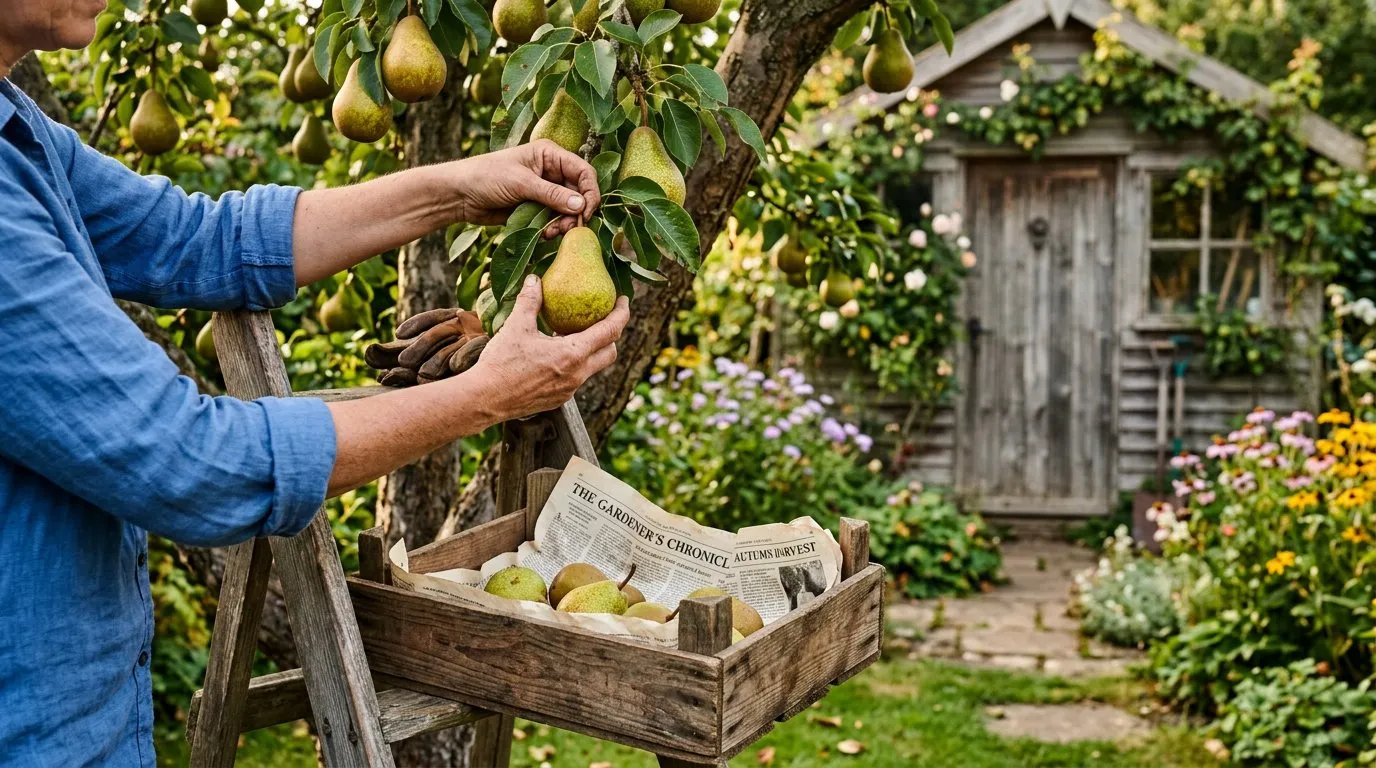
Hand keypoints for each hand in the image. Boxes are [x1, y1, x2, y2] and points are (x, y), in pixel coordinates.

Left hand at [446, 140, 601, 236]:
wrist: (460, 194)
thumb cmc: (486, 177)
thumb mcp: (521, 183)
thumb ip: (552, 194)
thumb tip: (580, 206)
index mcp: (549, 155)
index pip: (583, 171)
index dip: (590, 192)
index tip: (586, 213)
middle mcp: (551, 171)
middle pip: (578, 193)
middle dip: (576, 212)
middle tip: (567, 229)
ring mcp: (544, 190)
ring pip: (568, 209)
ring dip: (564, 223)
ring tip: (552, 233)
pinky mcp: (536, 207)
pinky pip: (554, 219)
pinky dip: (553, 228)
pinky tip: (544, 234)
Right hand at [473, 275, 629, 419]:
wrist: (486, 399)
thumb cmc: (501, 363)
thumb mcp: (516, 327)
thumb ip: (530, 301)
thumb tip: (535, 279)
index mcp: (572, 354)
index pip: (610, 331)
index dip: (621, 314)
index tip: (624, 301)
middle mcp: (577, 374)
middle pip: (610, 352)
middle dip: (612, 334)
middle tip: (604, 317)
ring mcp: (570, 390)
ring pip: (593, 367)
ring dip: (592, 349)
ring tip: (577, 333)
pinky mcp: (559, 399)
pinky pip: (576, 378)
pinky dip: (575, 363)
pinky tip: (558, 354)